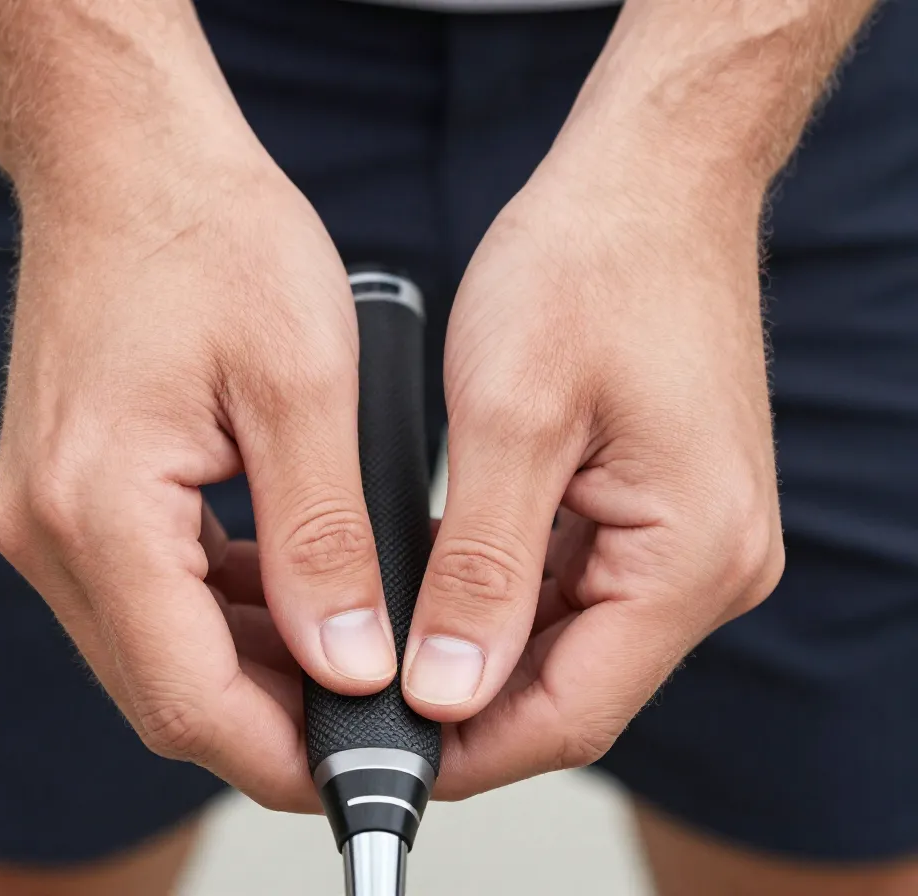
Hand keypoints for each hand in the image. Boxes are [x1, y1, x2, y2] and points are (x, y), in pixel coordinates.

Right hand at [0, 148, 398, 811]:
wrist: (127, 158)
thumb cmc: (210, 236)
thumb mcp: (301, 386)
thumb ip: (322, 542)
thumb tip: (347, 662)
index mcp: (100, 510)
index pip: (187, 700)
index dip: (280, 756)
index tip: (360, 767)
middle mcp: (50, 531)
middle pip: (163, 690)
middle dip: (272, 720)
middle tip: (372, 711)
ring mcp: (49, 516)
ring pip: (155, 648)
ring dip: (250, 666)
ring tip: (347, 646)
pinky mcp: (68, 494)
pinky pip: (145, 592)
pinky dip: (220, 612)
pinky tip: (291, 588)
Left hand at [403, 146, 784, 798]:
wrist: (648, 184)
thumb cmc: (592, 265)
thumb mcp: (511, 418)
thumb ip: (480, 569)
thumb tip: (447, 688)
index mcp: (692, 553)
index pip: (571, 711)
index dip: (464, 748)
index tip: (374, 752)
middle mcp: (708, 564)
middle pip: (571, 688)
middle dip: (461, 705)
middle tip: (355, 697)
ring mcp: (689, 540)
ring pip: (567, 645)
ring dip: (477, 653)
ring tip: (381, 643)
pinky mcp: (659, 511)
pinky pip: (575, 589)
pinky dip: (502, 600)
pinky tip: (437, 586)